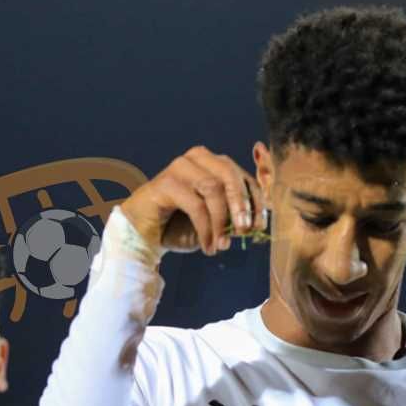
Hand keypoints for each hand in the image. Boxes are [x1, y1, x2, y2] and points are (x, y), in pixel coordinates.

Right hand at [120, 146, 265, 254]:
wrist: (145, 235)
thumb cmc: (183, 226)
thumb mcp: (216, 221)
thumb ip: (235, 215)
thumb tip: (258, 220)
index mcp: (215, 164)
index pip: (244, 176)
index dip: (256, 200)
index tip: (260, 225)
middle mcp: (199, 159)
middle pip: (230, 174)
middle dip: (241, 204)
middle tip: (244, 231)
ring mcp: (181, 167)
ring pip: (213, 188)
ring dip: (221, 221)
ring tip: (222, 245)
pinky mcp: (165, 182)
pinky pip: (195, 204)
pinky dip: (206, 228)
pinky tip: (208, 246)